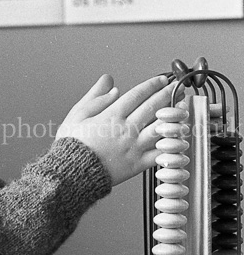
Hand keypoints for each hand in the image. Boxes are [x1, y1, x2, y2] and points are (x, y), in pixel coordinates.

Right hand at [56, 74, 176, 185]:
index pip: (138, 94)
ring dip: (176, 116)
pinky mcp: (138, 165)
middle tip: (179, 88)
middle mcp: (127, 129)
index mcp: (112, 116)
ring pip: (162, 128)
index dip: (152, 84)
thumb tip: (110, 82)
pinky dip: (172, 146)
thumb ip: (95, 97)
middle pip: (154, 107)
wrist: (71, 175)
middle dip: (168, 95)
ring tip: (184, 108)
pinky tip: (180, 138)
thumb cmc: (71, 146)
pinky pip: (160, 154)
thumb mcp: (76, 115)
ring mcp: (134, 147)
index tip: (162, 79)